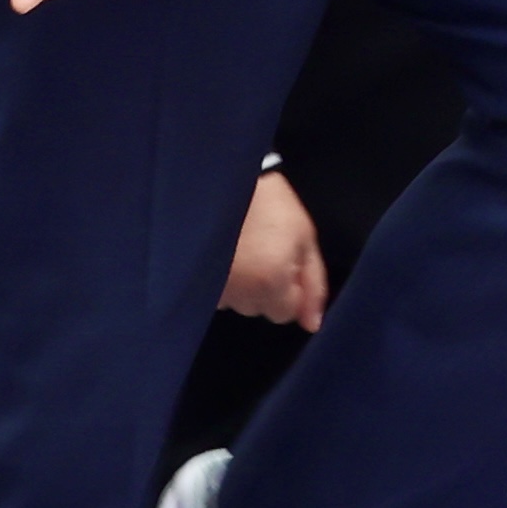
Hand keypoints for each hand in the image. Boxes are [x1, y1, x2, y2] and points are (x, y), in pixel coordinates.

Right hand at [222, 169, 328, 331]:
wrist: (227, 182)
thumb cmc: (271, 206)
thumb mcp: (305, 238)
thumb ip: (313, 284)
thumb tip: (314, 325)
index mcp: (271, 282)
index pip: (285, 313)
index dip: (289, 287)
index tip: (284, 260)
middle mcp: (239, 294)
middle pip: (260, 309)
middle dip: (266, 287)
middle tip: (263, 251)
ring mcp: (213, 291)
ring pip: (237, 303)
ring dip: (242, 285)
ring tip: (242, 250)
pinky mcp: (193, 285)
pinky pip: (215, 295)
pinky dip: (221, 281)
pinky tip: (225, 255)